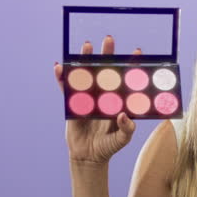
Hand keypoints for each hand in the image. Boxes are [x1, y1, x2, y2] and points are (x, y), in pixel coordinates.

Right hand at [53, 36, 140, 164]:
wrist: (89, 157)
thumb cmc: (108, 147)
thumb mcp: (121, 140)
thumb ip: (127, 129)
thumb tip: (124, 114)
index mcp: (117, 101)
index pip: (126, 80)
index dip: (131, 67)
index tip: (137, 51)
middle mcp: (104, 96)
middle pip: (105, 72)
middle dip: (107, 55)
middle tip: (109, 39)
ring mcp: (88, 98)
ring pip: (87, 75)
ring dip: (85, 60)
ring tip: (86, 45)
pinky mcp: (73, 104)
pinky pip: (67, 89)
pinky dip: (63, 78)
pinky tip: (59, 67)